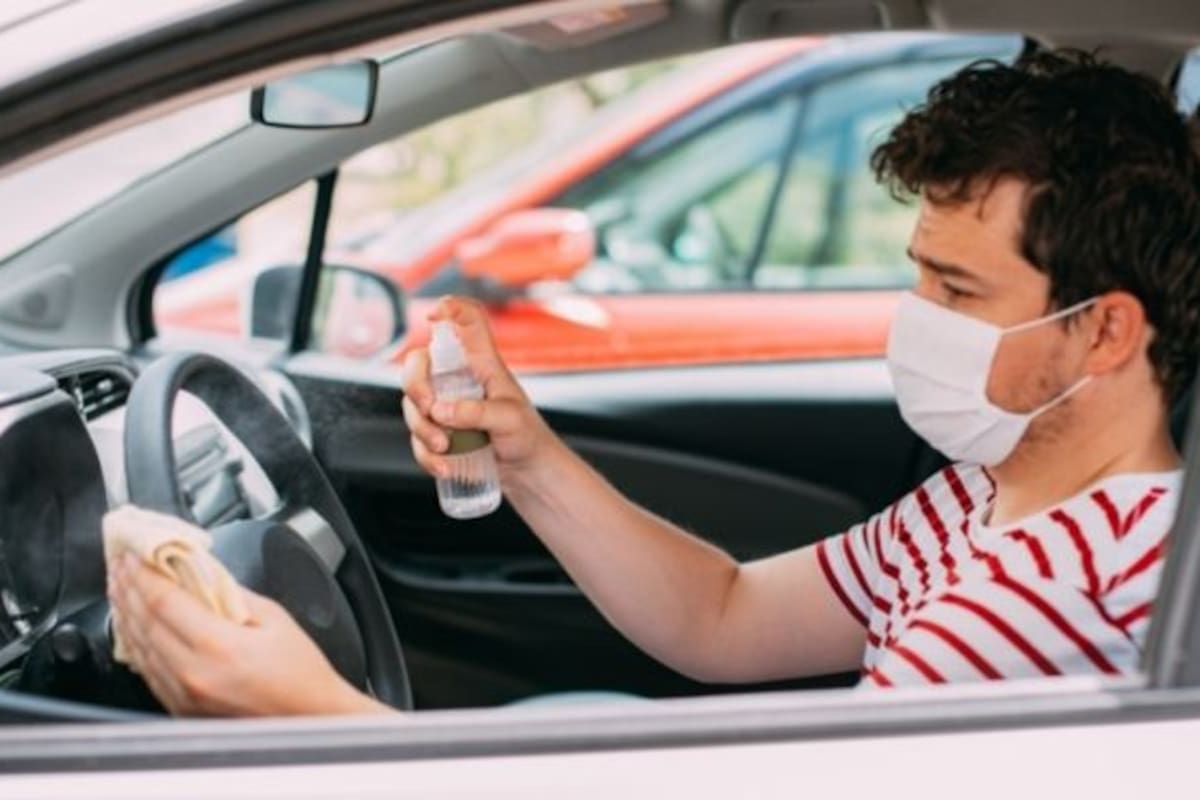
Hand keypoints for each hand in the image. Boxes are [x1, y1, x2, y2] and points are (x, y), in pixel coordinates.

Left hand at [108, 552, 389, 716]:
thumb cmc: (300, 672)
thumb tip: (199, 571)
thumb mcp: (274, 617)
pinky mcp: (181, 708)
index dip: (144, 573)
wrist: (310, 717)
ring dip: (126, 613)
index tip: (134, 552)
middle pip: (143, 622)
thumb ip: (231, 593)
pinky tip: (133, 625)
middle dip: (128, 588)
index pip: (164, 601)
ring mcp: (183, 695)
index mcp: (218, 646)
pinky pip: (146, 670)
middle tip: (119, 563)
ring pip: (138, 647)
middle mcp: (193, 673)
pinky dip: (135, 642)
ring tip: (120, 587)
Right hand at [402, 296, 556, 480]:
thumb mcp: (510, 419)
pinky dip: (425, 454)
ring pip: (411, 405)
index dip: (451, 308)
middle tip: (429, 409)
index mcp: (481, 363)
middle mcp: (457, 380)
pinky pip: (416, 438)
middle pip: (418, 364)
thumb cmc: (527, 436)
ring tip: (446, 449)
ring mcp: (445, 406)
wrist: (526, 472)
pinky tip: (444, 467)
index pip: (468, 322)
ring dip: (421, 429)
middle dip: (414, 386)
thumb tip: (441, 411)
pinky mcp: (439, 433)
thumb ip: (477, 412)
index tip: (436, 314)